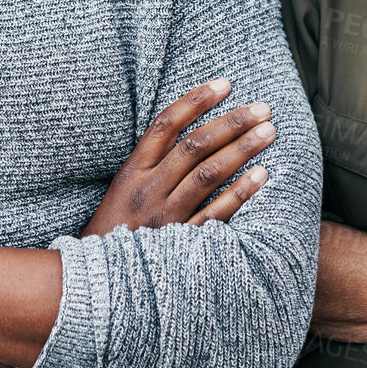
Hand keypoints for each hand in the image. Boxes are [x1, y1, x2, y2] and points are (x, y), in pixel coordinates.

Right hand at [81, 78, 275, 237]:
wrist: (97, 283)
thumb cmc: (114, 231)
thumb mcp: (123, 191)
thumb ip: (152, 163)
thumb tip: (191, 130)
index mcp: (132, 171)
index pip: (166, 123)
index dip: (196, 100)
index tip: (225, 84)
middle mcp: (148, 189)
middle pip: (195, 144)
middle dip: (232, 122)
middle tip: (263, 108)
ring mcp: (165, 216)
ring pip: (208, 173)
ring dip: (242, 149)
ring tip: (268, 132)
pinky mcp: (180, 243)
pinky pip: (215, 214)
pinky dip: (240, 193)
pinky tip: (261, 175)